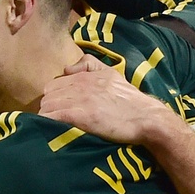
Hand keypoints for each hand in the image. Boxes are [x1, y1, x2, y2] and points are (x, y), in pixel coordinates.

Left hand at [39, 55, 168, 144]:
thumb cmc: (131, 100)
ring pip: (47, 106)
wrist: (147, 118)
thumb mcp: (112, 74)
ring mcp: (80, 100)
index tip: (57, 106)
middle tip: (54, 117)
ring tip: (53, 125)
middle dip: (48, 106)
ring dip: (46, 116)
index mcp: (87, 75)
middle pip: (48, 95)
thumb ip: (90, 65)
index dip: (54, 96)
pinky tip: (51, 128)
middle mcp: (81, 85)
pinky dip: (48, 122)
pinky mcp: (80, 115)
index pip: (54, 83)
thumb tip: (66, 68)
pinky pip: (52, 116)